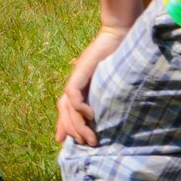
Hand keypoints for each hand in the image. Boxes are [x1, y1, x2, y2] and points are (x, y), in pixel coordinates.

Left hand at [55, 26, 129, 146]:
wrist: (118, 35)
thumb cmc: (119, 57)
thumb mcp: (111, 82)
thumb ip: (106, 97)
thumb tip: (106, 114)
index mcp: (81, 85)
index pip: (66, 108)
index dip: (63, 124)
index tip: (62, 141)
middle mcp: (75, 82)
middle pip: (64, 110)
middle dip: (72, 129)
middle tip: (85, 144)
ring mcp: (76, 77)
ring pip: (67, 106)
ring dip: (77, 124)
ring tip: (90, 139)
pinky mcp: (81, 71)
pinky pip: (73, 94)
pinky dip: (79, 107)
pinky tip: (90, 116)